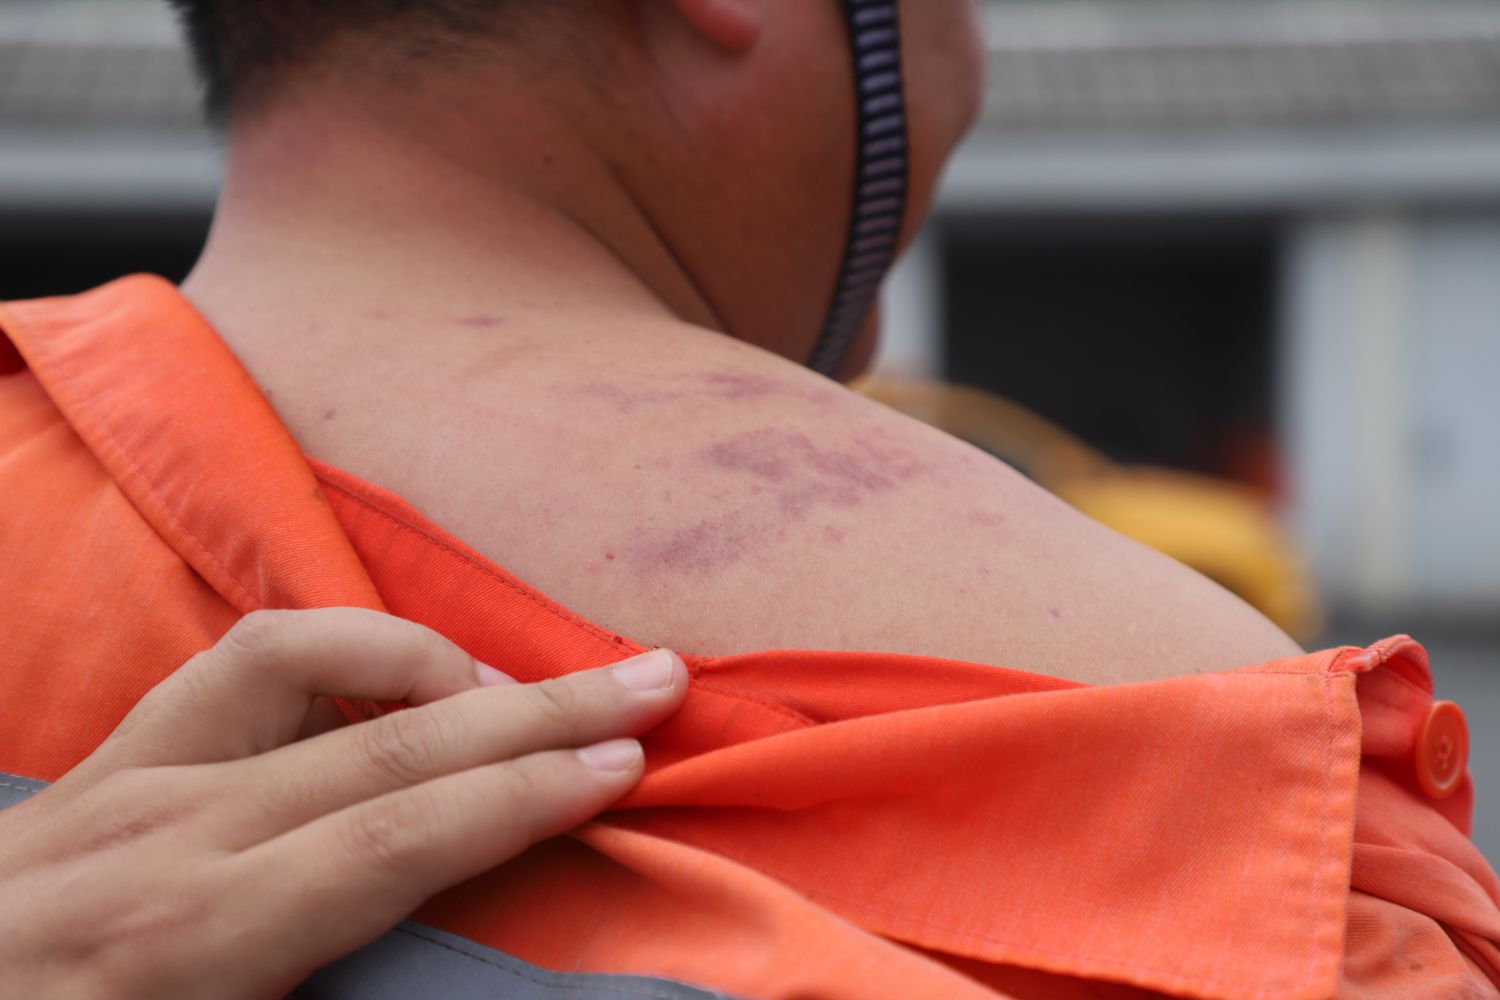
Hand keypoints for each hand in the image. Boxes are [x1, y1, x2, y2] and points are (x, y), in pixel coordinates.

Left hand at [0, 608, 686, 999]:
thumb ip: (327, 997)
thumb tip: (445, 957)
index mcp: (188, 939)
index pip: (395, 839)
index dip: (522, 796)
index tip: (621, 767)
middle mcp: (169, 834)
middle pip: (392, 744)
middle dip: (539, 711)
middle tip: (652, 681)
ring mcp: (132, 776)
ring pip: (320, 669)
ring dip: (449, 661)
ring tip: (532, 689)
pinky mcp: (113, 752)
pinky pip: (244, 657)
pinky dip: (346, 645)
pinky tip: (402, 673)